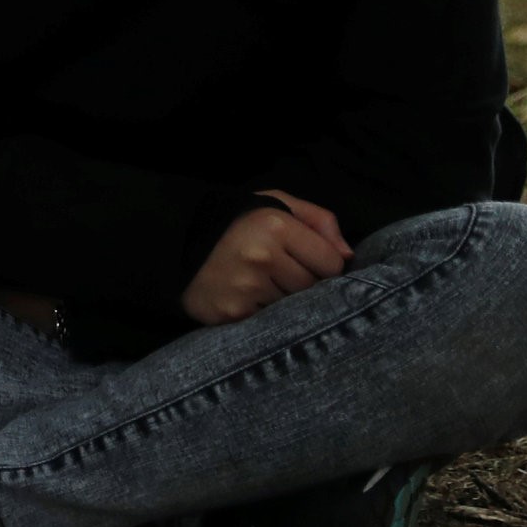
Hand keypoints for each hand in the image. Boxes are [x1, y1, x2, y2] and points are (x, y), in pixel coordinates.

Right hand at [181, 191, 351, 326]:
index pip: (332, 262)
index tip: (305, 259)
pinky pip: (271, 322)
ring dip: (287, 302)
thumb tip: (348, 256)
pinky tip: (251, 300)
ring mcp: (246, 288)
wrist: (177, 243)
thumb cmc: (237, 222)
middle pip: (314, 288)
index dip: (323, 263)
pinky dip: (267, 316)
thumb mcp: (276, 204)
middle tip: (284, 275)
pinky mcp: (233, 313)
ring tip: (266, 287)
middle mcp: (262, 256)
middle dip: (306, 284)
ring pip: (294, 308)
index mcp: (276, 225)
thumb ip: (318, 220)